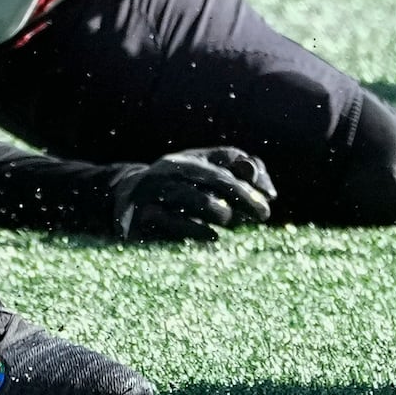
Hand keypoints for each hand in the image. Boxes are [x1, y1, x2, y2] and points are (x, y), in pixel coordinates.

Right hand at [105, 147, 276, 241]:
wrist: (124, 201)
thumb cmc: (178, 194)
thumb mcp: (208, 184)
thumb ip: (238, 181)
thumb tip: (264, 189)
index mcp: (194, 158)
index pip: (229, 157)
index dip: (253, 175)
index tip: (271, 198)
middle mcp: (174, 168)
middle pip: (213, 177)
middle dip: (241, 195)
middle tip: (264, 214)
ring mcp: (156, 189)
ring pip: (189, 195)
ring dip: (214, 208)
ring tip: (228, 220)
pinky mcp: (143, 213)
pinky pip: (170, 220)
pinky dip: (193, 228)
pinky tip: (212, 237)